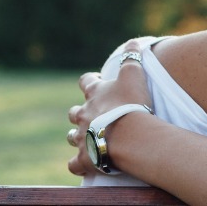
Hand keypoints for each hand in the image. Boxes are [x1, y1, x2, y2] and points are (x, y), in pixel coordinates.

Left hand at [67, 39, 152, 176]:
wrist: (128, 135)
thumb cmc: (131, 104)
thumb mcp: (134, 75)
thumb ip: (132, 58)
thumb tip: (133, 42)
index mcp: (95, 95)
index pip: (86, 82)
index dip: (90, 81)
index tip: (97, 82)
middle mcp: (84, 115)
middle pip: (75, 112)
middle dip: (80, 113)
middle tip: (91, 115)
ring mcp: (82, 138)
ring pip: (72, 137)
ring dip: (77, 136)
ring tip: (87, 139)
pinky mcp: (85, 159)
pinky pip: (75, 164)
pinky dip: (78, 164)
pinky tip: (83, 164)